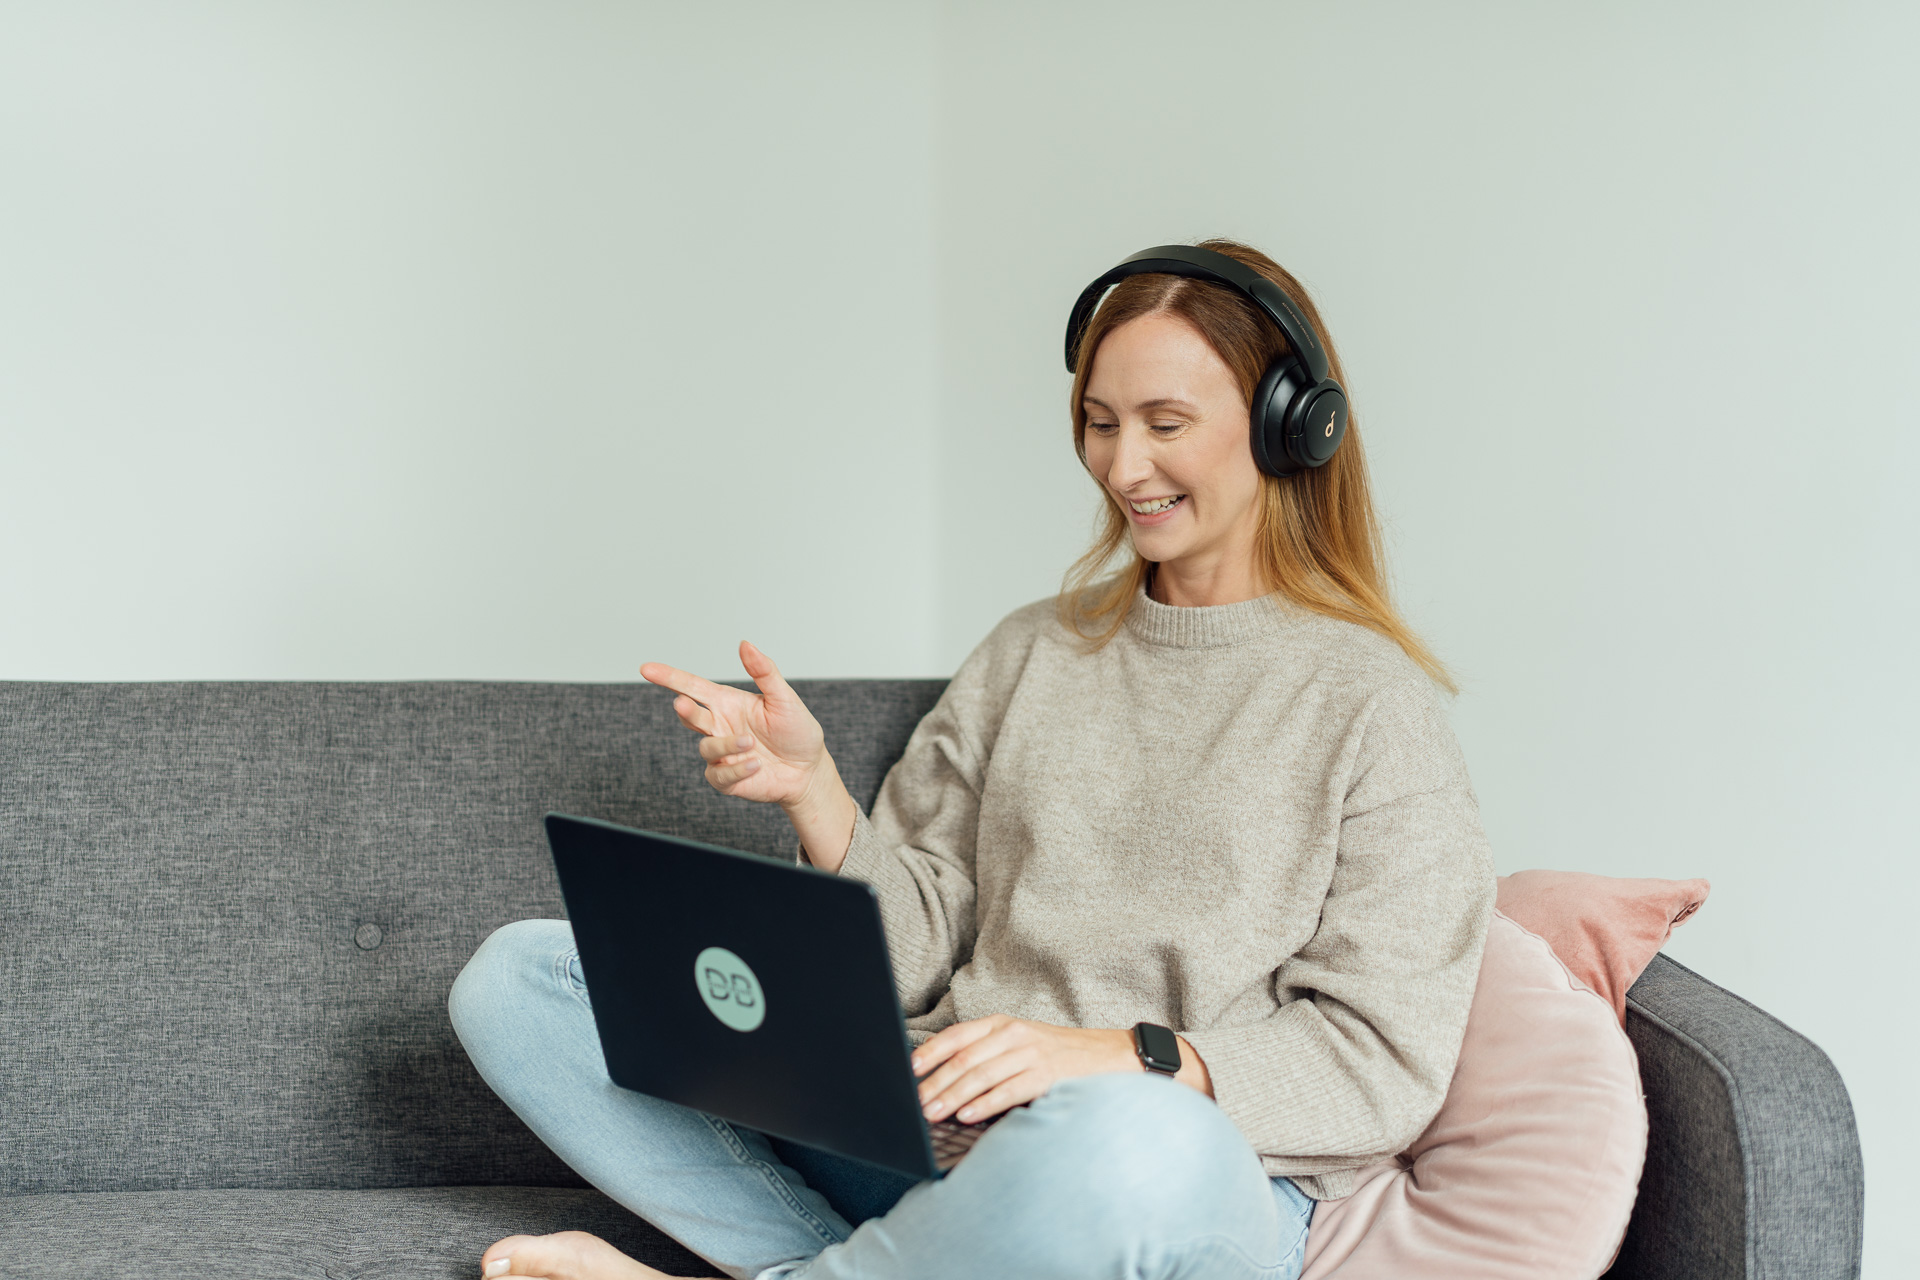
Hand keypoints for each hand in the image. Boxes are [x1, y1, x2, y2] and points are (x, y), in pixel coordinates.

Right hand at [640, 641, 823, 806]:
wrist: (809, 771)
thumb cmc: (797, 732)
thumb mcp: (784, 698)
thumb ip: (764, 672)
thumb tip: (745, 644)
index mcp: (729, 703)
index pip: (692, 687)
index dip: (669, 677)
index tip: (646, 668)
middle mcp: (720, 726)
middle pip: (689, 714)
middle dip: (684, 709)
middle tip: (682, 703)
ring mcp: (721, 754)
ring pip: (705, 747)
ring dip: (727, 744)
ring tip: (751, 744)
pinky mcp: (726, 779)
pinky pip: (718, 775)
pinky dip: (736, 769)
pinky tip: (755, 765)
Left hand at [910, 1016, 1140, 1123]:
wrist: (1108, 1056)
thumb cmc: (1056, 1054)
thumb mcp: (1018, 1043)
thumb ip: (985, 1051)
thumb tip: (942, 1071)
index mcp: (1002, 1024)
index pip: (957, 1036)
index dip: (931, 1052)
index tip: (910, 1069)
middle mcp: (1014, 1034)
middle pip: (965, 1059)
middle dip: (936, 1082)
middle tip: (915, 1102)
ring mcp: (1031, 1054)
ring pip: (982, 1075)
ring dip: (953, 1096)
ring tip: (933, 1113)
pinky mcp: (1047, 1075)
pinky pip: (1008, 1091)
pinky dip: (984, 1104)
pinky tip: (967, 1115)